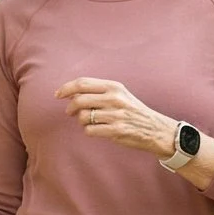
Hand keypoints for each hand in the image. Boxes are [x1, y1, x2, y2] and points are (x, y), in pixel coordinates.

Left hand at [55, 78, 173, 156]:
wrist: (155, 129)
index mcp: (114, 87)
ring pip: (83, 117)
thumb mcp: (119, 94)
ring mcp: (115, 115)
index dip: (66, 88)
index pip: (82, 83)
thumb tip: (70, 94)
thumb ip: (98, 92)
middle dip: (70, 108)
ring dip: (82, 121)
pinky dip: (89, 131)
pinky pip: (90, 131)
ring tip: (91, 122)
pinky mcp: (116, 131)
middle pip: (79, 100)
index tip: (58, 95)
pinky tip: (98, 130)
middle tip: (71, 112)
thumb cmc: (133, 111)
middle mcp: (114, 99)